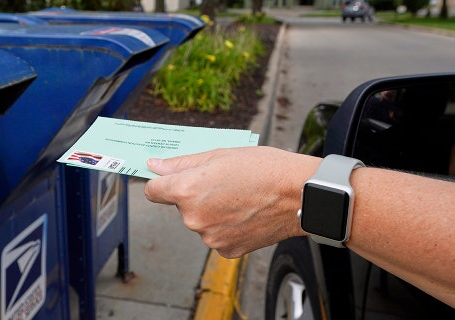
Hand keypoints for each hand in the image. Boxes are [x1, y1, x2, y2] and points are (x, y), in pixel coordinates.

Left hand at [144, 146, 319, 257]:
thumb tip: (155, 166)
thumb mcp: (219, 155)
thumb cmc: (265, 169)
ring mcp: (210, 237)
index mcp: (187, 191)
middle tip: (223, 183)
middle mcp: (193, 218)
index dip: (162, 183)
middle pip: (181, 206)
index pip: (153, 191)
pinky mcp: (226, 250)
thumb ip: (182, 163)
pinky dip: (226, 226)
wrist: (300, 195)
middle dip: (196, 195)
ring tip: (239, 198)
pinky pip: (217, 235)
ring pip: (200, 221)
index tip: (171, 180)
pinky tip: (245, 214)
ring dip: (212, 211)